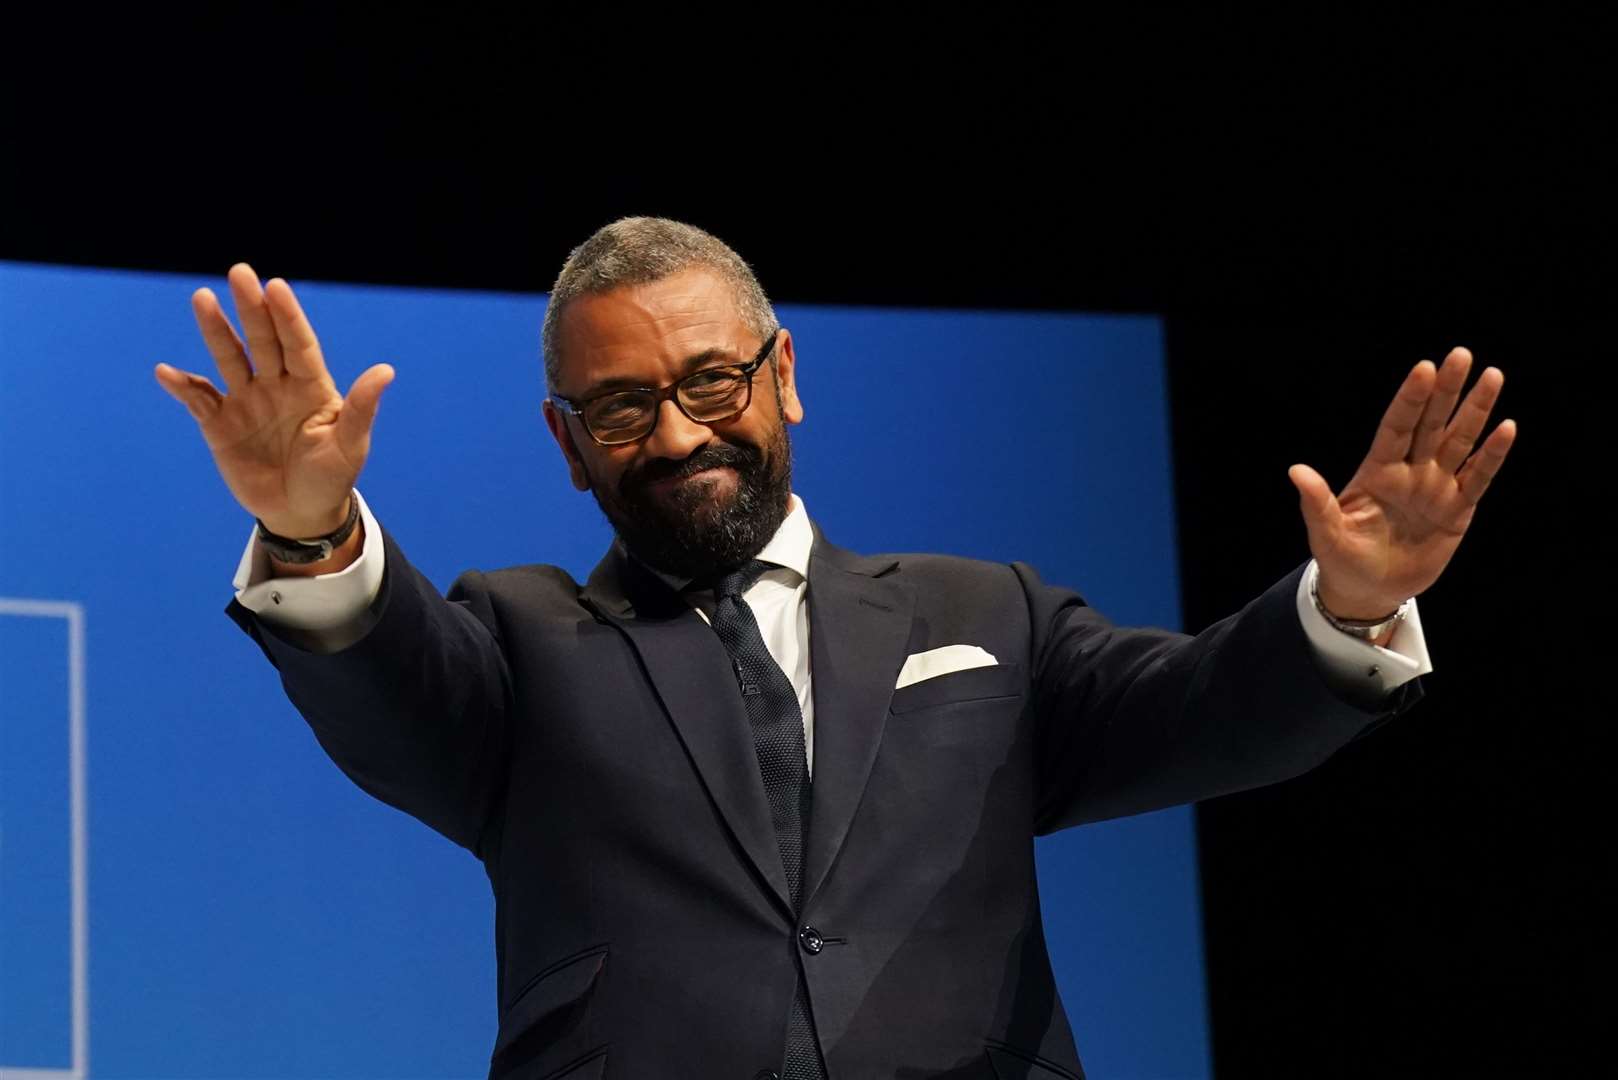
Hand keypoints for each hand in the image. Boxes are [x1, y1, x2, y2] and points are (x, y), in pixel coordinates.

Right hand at [155, 263, 394, 537]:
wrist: (301, 513)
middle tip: (240, 271)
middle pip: (262, 340)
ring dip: (215, 330)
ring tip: (203, 298)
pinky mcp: (220, 425)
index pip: (299, 344)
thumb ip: (361, 409)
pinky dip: (183, 386)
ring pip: (229, 358)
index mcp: (311, 387)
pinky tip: (166, 372)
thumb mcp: (349, 446)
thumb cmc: (332, 477)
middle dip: (251, 307)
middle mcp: (277, 385)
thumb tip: (386, 371)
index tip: (276, 286)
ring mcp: (247, 402)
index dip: (288, 316)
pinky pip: (199, 400)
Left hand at [1288, 347, 1516, 619]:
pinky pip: (1478, 478)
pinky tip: (1506, 427)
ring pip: (1460, 441)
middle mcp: (1410, 471)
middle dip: (1447, 390)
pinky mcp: (1457, 510)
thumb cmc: (1341, 559)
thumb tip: (1295, 471)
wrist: (1369, 591)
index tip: (1424, 368)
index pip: (1396, 426)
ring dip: (1476, 411)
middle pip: (1431, 423)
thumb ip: (1316, 502)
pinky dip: (1492, 455)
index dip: (1410, 399)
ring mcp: (1436, 487)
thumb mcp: (1326, 534)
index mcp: (1377, 471)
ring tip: (1492, 376)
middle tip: (1461, 354)